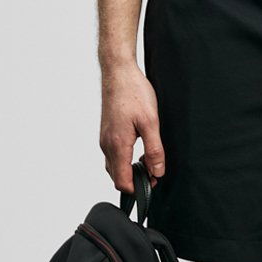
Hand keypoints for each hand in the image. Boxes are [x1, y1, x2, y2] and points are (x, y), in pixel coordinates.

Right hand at [99, 57, 165, 193]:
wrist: (118, 73)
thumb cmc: (134, 93)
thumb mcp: (151, 122)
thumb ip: (154, 150)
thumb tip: (157, 172)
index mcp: (118, 145)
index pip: (122, 182)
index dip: (137, 188)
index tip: (152, 183)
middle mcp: (107, 145)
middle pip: (117, 177)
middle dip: (135, 180)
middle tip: (154, 171)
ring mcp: (104, 139)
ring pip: (114, 166)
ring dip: (129, 169)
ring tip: (149, 160)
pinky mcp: (106, 133)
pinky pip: (113, 155)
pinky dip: (125, 159)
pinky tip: (138, 149)